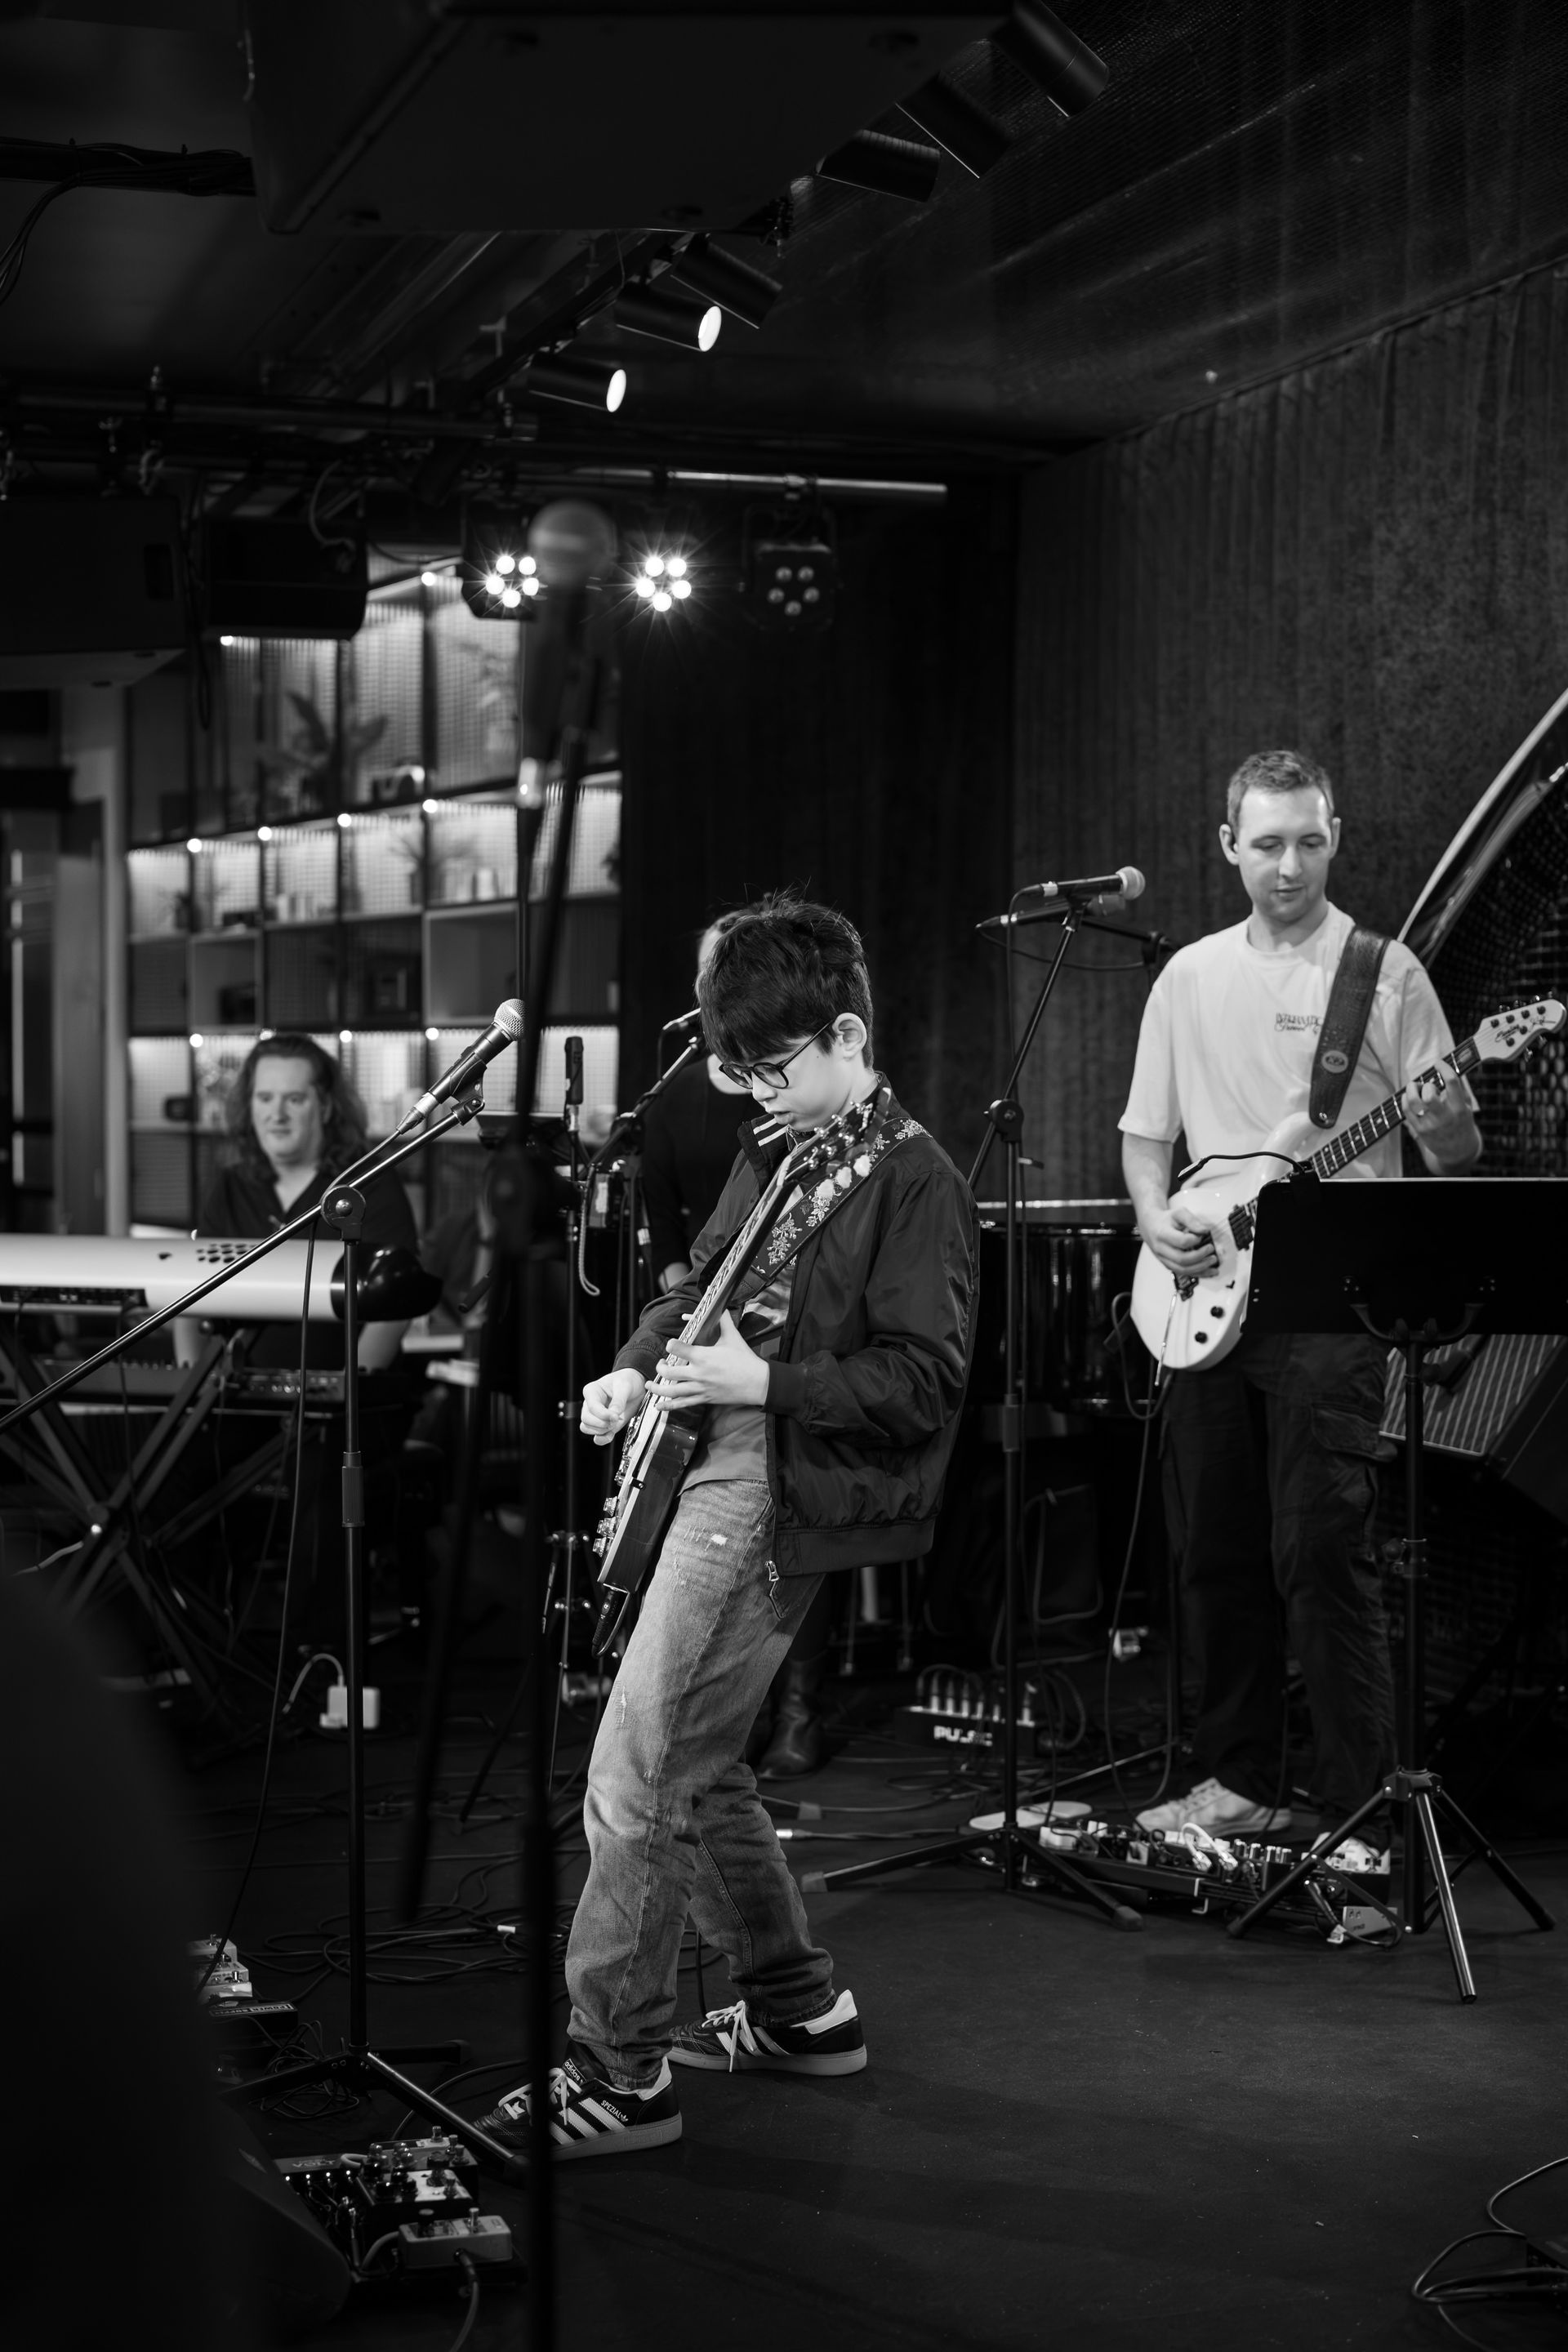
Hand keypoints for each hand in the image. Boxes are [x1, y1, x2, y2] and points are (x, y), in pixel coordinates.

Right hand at [581, 1367, 646, 1445]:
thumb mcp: (624, 1386)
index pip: (592, 1407)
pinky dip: (603, 1438)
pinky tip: (612, 1434)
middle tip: (616, 1420)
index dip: (603, 1415)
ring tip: (615, 1423)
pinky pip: (596, 1436)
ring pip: (587, 1428)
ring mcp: (595, 1415)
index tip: (616, 1416)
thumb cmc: (627, 1380)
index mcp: (592, 1391)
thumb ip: (618, 1401)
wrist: (636, 1386)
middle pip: (586, 1420)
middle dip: (602, 1424)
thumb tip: (613, 1416)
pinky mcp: (603, 1425)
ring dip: (602, 1431)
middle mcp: (590, 1404)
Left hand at [648, 1310, 768, 1412]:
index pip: (677, 1349)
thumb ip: (722, 1319)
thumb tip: (716, 1306)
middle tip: (662, 1363)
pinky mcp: (704, 1399)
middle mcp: (699, 1373)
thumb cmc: (745, 1359)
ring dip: (657, 1388)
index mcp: (704, 1356)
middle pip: (669, 1372)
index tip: (671, 1344)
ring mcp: (701, 1388)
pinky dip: (668, 1405)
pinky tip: (658, 1405)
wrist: (758, 1382)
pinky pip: (682, 1404)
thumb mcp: (733, 1336)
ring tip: (649, 1384)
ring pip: (672, 1391)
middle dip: (660, 1367)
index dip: (671, 1345)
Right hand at [1143, 1202, 1219, 1277]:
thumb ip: (1192, 1220)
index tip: (1203, 1235)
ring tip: (1213, 1261)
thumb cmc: (1165, 1220)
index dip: (1195, 1240)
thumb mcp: (1178, 1213)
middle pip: (1182, 1259)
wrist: (1151, 1227)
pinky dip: (1199, 1273)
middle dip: (1200, 1256)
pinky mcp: (1169, 1265)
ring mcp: (1164, 1259)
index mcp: (1162, 1234)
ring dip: (1201, 1268)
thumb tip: (1205, 1231)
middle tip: (1211, 1249)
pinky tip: (1210, 1271)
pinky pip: (1184, 1273)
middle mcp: (1161, 1249)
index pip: (1181, 1241)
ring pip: (1183, 1269)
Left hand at [1403, 1075, 1480, 1171]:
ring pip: (1414, 1103)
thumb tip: (1445, 1067)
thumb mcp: (1466, 1106)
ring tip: (1414, 1087)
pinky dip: (1405, 1099)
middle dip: (1426, 1085)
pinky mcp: (1420, 1130)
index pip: (1451, 1082)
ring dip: (1411, 1090)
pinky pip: (1407, 1111)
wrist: (1458, 1151)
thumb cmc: (1461, 1122)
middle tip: (1426, 1085)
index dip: (1443, 1068)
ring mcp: (1431, 1124)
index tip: (1438, 1063)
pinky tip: (1409, 1097)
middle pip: (1429, 1095)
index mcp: (1459, 1108)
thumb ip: (1458, 1088)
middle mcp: (1445, 1117)